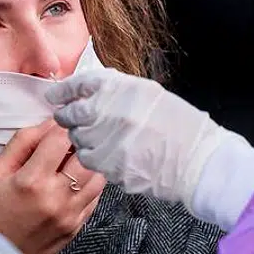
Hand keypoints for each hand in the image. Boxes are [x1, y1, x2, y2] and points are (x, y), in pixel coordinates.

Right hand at [0, 121, 105, 253]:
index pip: (62, 139)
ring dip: (88, 163)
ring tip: (71, 161)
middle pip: (87, 156)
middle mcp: (56, 199)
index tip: (58, 123)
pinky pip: (96, 197)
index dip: (62, 126)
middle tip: (68, 141)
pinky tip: (73, 182)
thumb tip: (49, 123)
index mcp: (32, 182)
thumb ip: (23, 143)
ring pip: (98, 176)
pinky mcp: (76, 228)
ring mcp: (70, 216)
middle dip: (80, 142)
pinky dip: (89, 184)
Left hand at [45, 67, 227, 206]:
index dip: (63, 92)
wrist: (198, 159)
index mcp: (117, 90)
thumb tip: (86, 92)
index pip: (76, 86)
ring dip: (83, 139)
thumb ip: (115, 90)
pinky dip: (95, 157)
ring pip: (78, 140)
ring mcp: (106, 142)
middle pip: (70, 115)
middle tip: (71, 120)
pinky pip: (90, 161)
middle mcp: (107, 113)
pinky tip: (110, 155)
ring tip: (101, 139)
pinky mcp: (109, 167)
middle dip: (68, 117)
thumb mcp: (147, 93)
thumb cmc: (179, 124)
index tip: (55, 96)